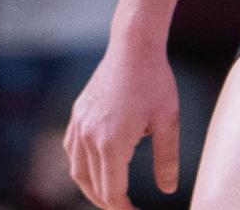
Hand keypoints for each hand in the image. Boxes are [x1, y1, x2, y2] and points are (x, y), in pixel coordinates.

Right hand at [65, 39, 180, 209]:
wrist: (132, 46)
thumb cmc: (154, 81)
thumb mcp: (168, 122)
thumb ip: (167, 159)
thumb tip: (168, 189)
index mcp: (111, 142)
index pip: (112, 192)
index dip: (125, 209)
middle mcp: (89, 136)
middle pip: (92, 186)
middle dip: (109, 203)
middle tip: (126, 209)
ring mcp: (79, 124)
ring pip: (77, 171)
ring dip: (92, 188)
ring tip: (110, 196)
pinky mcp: (77, 113)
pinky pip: (71, 150)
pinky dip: (81, 166)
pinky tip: (94, 168)